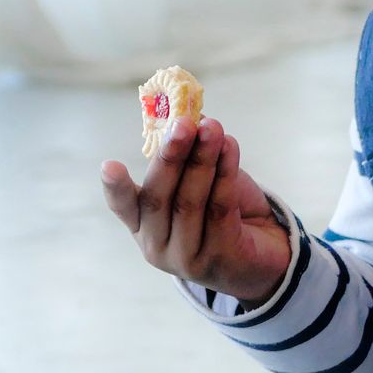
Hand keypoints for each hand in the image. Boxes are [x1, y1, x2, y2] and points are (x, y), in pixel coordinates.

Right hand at [101, 116, 291, 305]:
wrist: (264, 252)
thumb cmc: (221, 210)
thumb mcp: (196, 182)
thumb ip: (185, 157)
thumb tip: (186, 114)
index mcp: (143, 225)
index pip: (123, 207)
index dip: (114, 187)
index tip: (109, 165)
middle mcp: (157, 246)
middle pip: (158, 198)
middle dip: (171, 156)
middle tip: (183, 123)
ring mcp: (187, 257)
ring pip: (190, 202)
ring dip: (202, 159)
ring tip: (213, 127)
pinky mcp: (220, 258)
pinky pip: (220, 208)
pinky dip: (225, 174)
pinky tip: (230, 147)